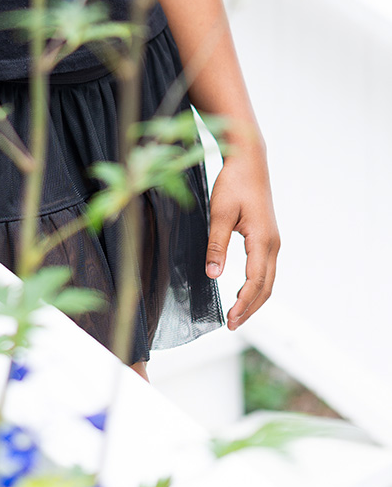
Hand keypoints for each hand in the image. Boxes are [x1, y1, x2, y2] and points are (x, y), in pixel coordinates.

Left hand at [205, 152, 279, 330]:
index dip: (243, 304)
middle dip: (250, 308)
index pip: (255, 282)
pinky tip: (243, 292)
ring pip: (268, 280)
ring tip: (237, 315)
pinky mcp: (268, 237)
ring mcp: (273, 241)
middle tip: (232, 325)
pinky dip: (257, 286)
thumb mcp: (219, 213)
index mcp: (262, 240)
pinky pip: (266, 269)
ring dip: (254, 299)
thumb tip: (213, 275)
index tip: (230, 320)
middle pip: (266, 287)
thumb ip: (216, 245)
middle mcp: (273, 244)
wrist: (249, 161)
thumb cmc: (234, 183)